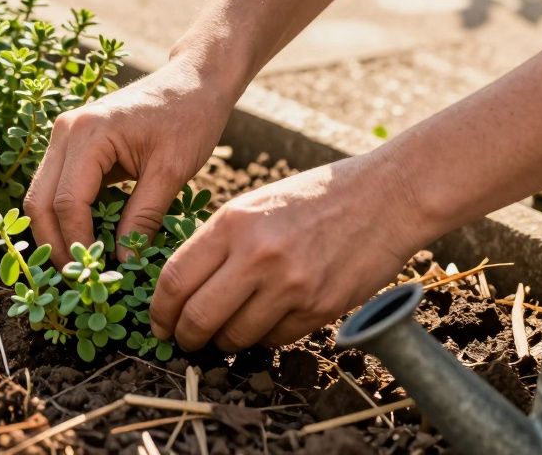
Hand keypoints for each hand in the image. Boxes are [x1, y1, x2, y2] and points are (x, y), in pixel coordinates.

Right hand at [24, 60, 237, 266]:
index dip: (78, 243)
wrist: (193, 80)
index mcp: (88, 133)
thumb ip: (143, 217)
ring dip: (55, 233)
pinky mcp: (72, 144)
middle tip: (78, 279)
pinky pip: (56, 187)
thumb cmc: (189, 118)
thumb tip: (122, 262)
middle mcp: (65, 132)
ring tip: (81, 266)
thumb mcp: (171, 172)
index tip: (96, 275)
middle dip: (55, 244)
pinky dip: (65, 217)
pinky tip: (85, 241)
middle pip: (40, 202)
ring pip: (41, 196)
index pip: (69, 203)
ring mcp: (64, 136)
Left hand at [149, 152, 431, 350]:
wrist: (384, 198)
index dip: (159, 310)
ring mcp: (290, 286)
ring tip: (221, 333)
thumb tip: (180, 290)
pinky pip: (274, 339)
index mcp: (232, 224)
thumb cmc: (311, 199)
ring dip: (222, 342)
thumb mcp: (252, 206)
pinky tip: (264, 321)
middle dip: (183, 336)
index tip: (157, 322)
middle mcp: (257, 256)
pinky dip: (262, 337)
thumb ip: (216, 244)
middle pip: (198, 317)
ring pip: (235, 336)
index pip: (175, 280)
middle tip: (182, 340)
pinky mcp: (319, 308)